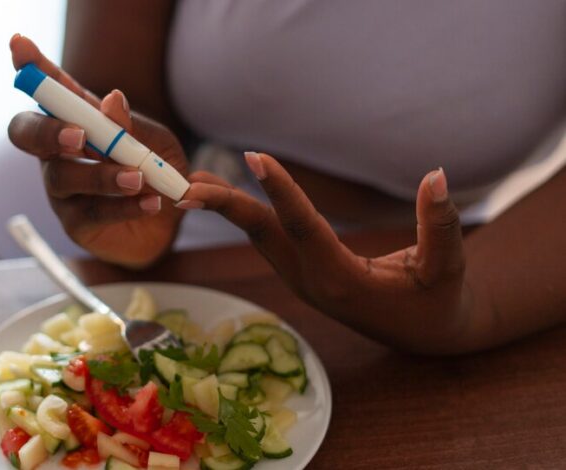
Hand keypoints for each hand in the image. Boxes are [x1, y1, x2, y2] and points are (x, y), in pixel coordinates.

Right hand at [7, 35, 188, 267]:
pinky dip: (122, 205)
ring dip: (101, 175)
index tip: (19, 45)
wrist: (171, 223)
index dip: (32, 69)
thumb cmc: (157, 173)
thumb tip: (112, 100)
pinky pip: (91, 212)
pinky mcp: (75, 223)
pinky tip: (151, 203)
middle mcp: (59, 152)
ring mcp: (62, 189)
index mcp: (77, 121)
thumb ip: (132, 125)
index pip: (50, 91)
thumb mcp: (156, 143)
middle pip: (26, 133)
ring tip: (139, 178)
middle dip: (47, 130)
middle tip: (79, 136)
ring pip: (62, 176)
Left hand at [183, 152, 471, 353]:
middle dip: (226, 206)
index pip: (305, 227)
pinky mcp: (301, 274)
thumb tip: (436, 175)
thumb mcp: (449, 267)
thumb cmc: (439, 300)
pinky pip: (266, 239)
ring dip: (226, 208)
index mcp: (343, 280)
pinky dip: (243, 215)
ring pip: (259, 237)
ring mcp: (302, 280)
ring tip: (194, 179)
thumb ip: (441, 224)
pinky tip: (224, 195)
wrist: (425, 335)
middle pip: (264, 234)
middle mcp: (312, 281)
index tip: (254, 158)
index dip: (281, 191)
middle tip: (187, 183)